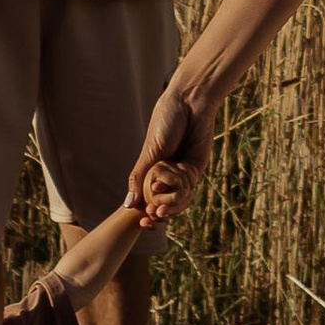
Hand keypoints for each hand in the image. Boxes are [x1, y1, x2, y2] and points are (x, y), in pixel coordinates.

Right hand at [125, 81, 214, 217]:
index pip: (148, 198)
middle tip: (150, 217)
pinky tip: (168, 193)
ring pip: (177, 200)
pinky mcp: (196, 168)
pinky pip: (189, 189)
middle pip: (163, 203)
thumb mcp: (149, 152)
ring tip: (158, 211)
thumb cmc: (166, 121)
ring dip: (169, 209)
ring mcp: (182, 172)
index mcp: (152, 170)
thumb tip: (128, 205)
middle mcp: (167, 174)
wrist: (189, 104)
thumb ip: (139, 177)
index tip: (140, 221)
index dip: (145, 212)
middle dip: (158, 214)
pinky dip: (179, 195)